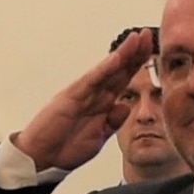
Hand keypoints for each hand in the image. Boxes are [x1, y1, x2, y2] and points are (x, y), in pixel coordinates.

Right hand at [8, 28, 155, 170]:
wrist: (41, 159)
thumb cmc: (64, 149)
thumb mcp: (97, 138)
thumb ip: (111, 123)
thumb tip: (125, 106)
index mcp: (101, 104)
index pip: (123, 80)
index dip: (137, 66)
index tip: (152, 52)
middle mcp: (93, 95)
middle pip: (118, 70)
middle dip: (134, 53)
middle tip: (147, 35)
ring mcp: (82, 93)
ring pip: (107, 70)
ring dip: (122, 54)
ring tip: (136, 38)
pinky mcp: (71, 96)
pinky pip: (91, 80)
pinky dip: (104, 69)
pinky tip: (117, 57)